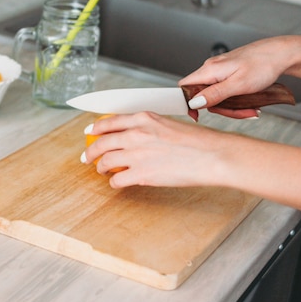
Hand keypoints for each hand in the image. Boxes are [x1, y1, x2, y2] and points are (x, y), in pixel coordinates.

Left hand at [81, 112, 229, 187]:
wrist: (213, 156)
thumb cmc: (199, 142)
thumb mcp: (170, 124)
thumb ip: (150, 128)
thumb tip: (136, 137)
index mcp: (145, 118)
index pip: (111, 122)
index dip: (96, 128)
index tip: (89, 132)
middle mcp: (137, 134)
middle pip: (102, 142)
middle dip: (91, 151)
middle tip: (87, 157)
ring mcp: (137, 155)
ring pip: (105, 161)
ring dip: (100, 167)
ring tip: (102, 171)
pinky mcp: (141, 175)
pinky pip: (117, 180)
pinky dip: (114, 183)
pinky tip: (118, 183)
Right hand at [180, 35, 300, 118]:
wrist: (281, 54)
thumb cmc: (263, 64)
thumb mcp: (238, 85)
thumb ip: (214, 94)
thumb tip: (194, 102)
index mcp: (210, 70)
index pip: (185, 87)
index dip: (187, 103)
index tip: (197, 116)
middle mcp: (212, 69)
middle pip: (204, 97)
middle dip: (222, 109)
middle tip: (242, 112)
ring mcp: (221, 72)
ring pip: (217, 97)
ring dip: (233, 107)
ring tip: (251, 109)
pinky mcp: (229, 74)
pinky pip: (226, 92)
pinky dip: (237, 101)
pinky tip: (251, 103)